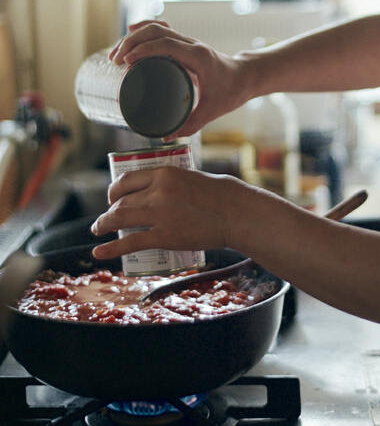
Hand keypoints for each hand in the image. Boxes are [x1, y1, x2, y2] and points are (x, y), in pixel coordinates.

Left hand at [91, 167, 242, 260]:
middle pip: (121, 201)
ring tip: (98, 230)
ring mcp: (160, 214)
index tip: (112, 198)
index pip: (126, 180)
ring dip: (104, 225)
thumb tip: (154, 193)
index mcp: (164, 173)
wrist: (234, 212)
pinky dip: (112, 248)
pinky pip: (131, 242)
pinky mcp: (165, 236)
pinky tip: (100, 252)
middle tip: (105, 219)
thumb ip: (169, 183)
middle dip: (108, 211)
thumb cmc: (219, 194)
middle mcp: (158, 191)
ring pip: (120, 218)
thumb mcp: (190, 177)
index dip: (114, 191)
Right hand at [109, 20, 246, 136]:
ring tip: (116, 55)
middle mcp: (191, 44)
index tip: (126, 62)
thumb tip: (164, 137)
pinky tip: (130, 34)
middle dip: (132, 43)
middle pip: (157, 32)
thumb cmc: (231, 92)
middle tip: (115, 61)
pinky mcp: (184, 43)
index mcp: (198, 56)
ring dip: (134, 36)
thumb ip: (190, 125)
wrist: (245, 77)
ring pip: (157, 28)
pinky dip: (145, 29)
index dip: (144, 49)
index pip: (167, 44)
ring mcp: (187, 41)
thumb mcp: (212, 111)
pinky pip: (162, 29)